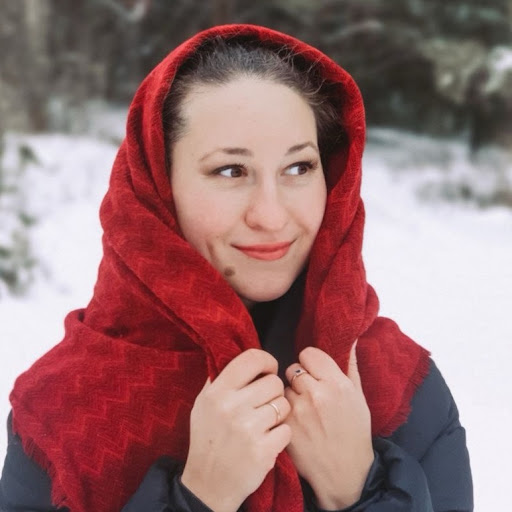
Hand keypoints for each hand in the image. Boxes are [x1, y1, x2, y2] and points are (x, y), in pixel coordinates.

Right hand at [182, 349, 291, 511]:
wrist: (208, 484)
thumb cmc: (208, 440)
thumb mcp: (203, 405)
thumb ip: (220, 381)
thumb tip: (242, 358)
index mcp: (217, 392)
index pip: (252, 358)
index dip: (267, 361)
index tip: (268, 370)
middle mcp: (231, 407)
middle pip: (273, 382)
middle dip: (273, 392)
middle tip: (264, 404)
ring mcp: (248, 429)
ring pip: (284, 405)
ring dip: (279, 414)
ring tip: (264, 423)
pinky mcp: (263, 450)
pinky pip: (287, 429)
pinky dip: (280, 435)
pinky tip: (267, 440)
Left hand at [284, 342, 373, 509]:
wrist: (344, 474)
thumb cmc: (354, 433)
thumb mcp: (359, 398)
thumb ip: (351, 366)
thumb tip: (351, 339)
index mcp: (337, 384)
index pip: (308, 354)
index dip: (311, 363)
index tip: (315, 374)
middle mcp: (316, 394)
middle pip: (293, 368)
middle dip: (300, 379)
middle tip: (310, 395)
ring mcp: (298, 411)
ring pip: (283, 387)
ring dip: (290, 395)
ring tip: (304, 411)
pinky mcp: (285, 426)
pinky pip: (277, 406)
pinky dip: (283, 412)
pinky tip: (296, 423)